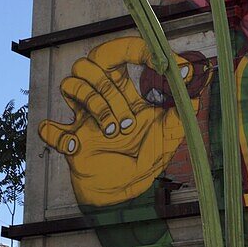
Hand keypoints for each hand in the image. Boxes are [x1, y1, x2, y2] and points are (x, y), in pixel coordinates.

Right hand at [38, 37, 210, 207]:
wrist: (122, 195)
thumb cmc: (144, 160)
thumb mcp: (169, 137)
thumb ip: (181, 111)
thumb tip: (199, 83)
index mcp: (126, 90)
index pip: (125, 52)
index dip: (144, 51)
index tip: (168, 65)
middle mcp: (102, 96)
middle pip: (89, 62)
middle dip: (107, 83)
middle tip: (129, 116)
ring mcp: (83, 116)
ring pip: (71, 84)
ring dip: (95, 105)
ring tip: (114, 132)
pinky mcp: (69, 139)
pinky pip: (48, 127)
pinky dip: (58, 133)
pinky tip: (75, 145)